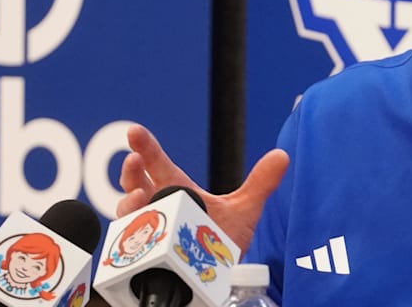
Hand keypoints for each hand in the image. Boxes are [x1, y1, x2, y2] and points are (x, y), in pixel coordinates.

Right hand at [117, 123, 289, 252]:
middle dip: (131, 171)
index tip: (135, 132)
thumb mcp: (243, 210)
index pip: (158, 165)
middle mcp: (158, 208)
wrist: (218, 278)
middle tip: (134, 159)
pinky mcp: (145, 256)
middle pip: (136, 184)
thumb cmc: (222, 241)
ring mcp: (149, 231)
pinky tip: (138, 232)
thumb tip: (282, 156)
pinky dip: (130, 237)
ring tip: (139, 196)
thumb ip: (260, 183)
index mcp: (176, 191)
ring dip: (129, 202)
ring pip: (129, 213)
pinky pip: (130, 246)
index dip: (146, 148)